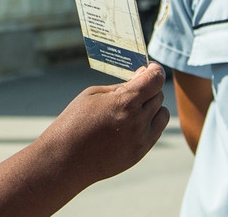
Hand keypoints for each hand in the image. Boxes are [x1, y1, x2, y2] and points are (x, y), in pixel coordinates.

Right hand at [39, 62, 169, 184]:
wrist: (65, 159)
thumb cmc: (74, 122)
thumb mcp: (93, 95)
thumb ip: (120, 87)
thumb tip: (141, 78)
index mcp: (125, 102)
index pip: (155, 80)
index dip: (155, 70)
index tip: (151, 68)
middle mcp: (137, 122)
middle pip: (159, 95)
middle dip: (149, 88)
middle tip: (135, 87)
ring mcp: (141, 140)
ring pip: (162, 114)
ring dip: (153, 107)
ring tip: (134, 106)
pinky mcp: (140, 153)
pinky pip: (155, 132)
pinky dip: (149, 123)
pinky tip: (131, 122)